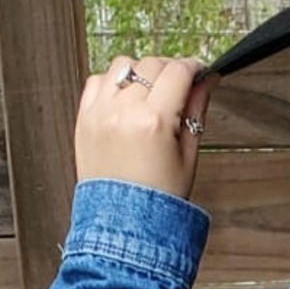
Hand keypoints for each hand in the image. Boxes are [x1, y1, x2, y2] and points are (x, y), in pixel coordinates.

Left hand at [75, 55, 214, 198]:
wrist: (126, 224)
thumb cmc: (158, 200)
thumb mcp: (188, 156)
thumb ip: (196, 111)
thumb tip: (205, 84)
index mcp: (153, 122)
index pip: (178, 72)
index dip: (194, 68)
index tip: (200, 72)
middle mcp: (123, 112)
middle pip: (151, 64)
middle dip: (170, 70)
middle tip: (180, 85)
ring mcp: (100, 114)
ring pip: (123, 65)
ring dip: (140, 72)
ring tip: (150, 92)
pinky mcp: (84, 119)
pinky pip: (97, 81)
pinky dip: (113, 83)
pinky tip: (125, 99)